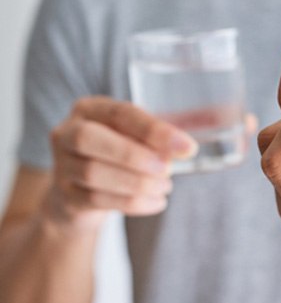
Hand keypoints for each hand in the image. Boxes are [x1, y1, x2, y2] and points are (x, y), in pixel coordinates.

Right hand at [45, 97, 197, 230]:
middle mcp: (67, 132)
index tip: (187, 147)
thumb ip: (155, 138)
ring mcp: (61, 166)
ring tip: (165, 186)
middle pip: (91, 139)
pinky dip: (133, 202)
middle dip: (134, 155)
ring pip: (94, 172)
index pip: (121, 113)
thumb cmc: (115, 154)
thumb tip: (183, 148)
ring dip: (137, 182)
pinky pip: (97, 199)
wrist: (80, 194)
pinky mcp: (64, 196)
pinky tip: (156, 202)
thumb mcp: (133, 137)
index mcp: (90, 109)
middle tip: (167, 168)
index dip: (155, 130)